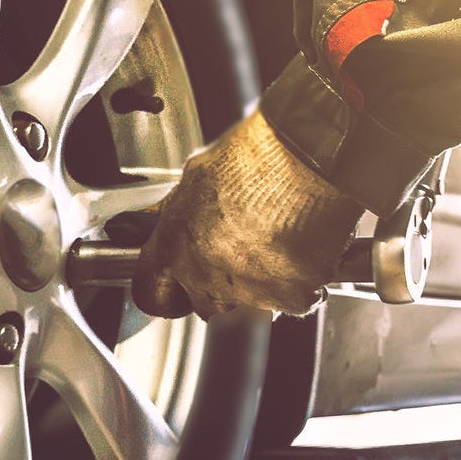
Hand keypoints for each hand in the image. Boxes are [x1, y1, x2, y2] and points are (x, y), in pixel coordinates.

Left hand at [132, 112, 364, 318]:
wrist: (307, 156)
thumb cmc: (257, 155)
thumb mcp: (199, 174)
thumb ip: (185, 210)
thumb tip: (185, 215)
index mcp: (175, 247)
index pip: (153, 292)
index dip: (167, 288)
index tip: (176, 286)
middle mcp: (206, 277)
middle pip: (207, 303)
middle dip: (222, 285)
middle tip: (245, 251)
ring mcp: (249, 292)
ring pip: (253, 304)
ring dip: (263, 283)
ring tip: (280, 241)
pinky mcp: (292, 298)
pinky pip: (296, 300)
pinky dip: (303, 281)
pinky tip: (306, 247)